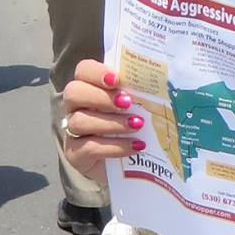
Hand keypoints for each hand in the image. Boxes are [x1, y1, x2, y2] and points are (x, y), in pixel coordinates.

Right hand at [62, 58, 147, 182]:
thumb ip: (141, 90)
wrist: (128, 164)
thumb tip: (162, 77)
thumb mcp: (138, 105)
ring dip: (111, 123)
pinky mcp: (75, 155)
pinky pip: (89, 148)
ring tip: (137, 125)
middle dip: (101, 97)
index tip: (117, 79)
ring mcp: (72, 132)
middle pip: (73, 93)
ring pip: (80, 121)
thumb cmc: (133, 125)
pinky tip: (135, 146)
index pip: (83, 70)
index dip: (97, 72)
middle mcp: (75, 107)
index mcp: (88, 87)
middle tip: (127, 103)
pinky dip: (115, 146)